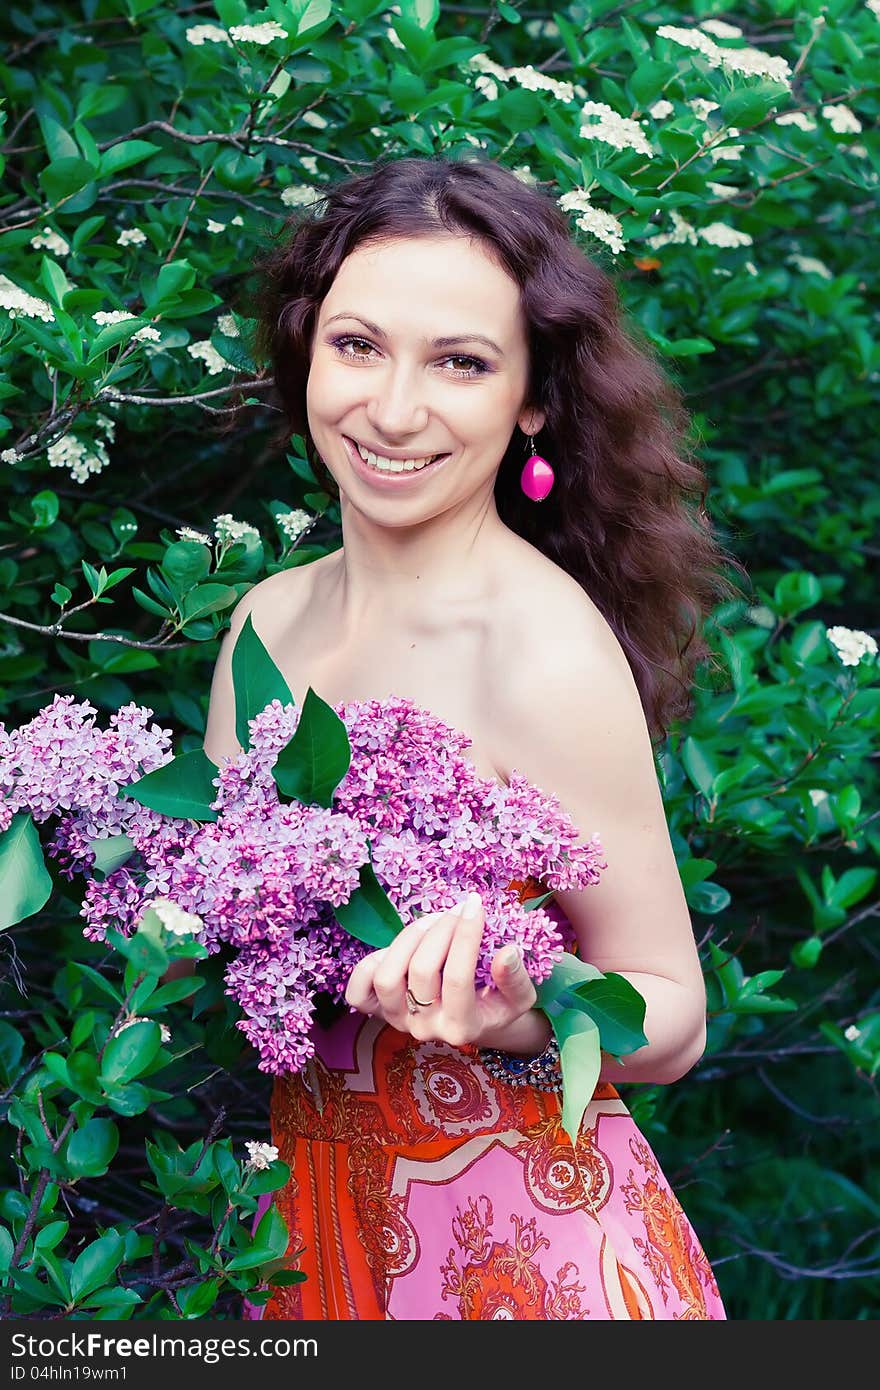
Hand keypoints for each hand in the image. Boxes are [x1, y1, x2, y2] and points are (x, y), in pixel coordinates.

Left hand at [344, 892, 537, 1047]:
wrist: (473, 1021)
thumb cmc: (496, 1003)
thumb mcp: (519, 997)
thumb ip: (516, 978)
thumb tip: (507, 952)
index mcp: (463, 1028)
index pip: (458, 978)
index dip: (466, 936)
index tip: (475, 905)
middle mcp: (425, 1028)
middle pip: (421, 971)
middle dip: (440, 930)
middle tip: (456, 911)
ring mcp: (397, 1020)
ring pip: (386, 977)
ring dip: (408, 939)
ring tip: (431, 922)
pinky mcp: (377, 1012)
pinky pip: (357, 991)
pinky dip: (369, 965)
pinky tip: (397, 948)